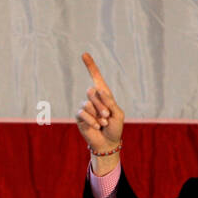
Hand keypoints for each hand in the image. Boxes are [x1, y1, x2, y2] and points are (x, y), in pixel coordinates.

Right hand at [77, 52, 124, 175]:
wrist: (108, 143)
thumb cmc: (115, 128)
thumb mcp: (118, 114)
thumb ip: (109, 101)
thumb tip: (97, 89)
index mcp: (104, 95)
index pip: (96, 78)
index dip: (90, 66)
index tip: (84, 54)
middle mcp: (93, 99)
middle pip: (92, 91)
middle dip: (101, 105)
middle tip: (107, 116)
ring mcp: (85, 107)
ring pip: (88, 104)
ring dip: (98, 115)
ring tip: (103, 124)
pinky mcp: (79, 116)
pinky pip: (83, 113)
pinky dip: (91, 121)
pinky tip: (96, 127)